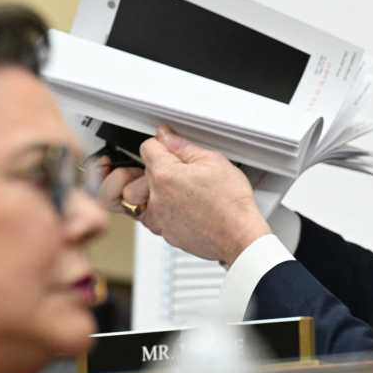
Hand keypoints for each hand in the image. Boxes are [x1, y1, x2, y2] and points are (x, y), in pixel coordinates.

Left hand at [97, 125, 270, 263]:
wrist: (238, 235)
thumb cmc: (231, 203)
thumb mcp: (214, 161)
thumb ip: (184, 146)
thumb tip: (166, 136)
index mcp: (166, 176)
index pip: (146, 148)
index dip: (161, 144)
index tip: (169, 147)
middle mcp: (156, 198)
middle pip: (133, 176)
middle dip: (149, 169)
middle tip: (171, 170)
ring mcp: (158, 219)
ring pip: (135, 201)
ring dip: (147, 192)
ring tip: (169, 190)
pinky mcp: (164, 233)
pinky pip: (149, 218)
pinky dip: (158, 210)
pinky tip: (178, 206)